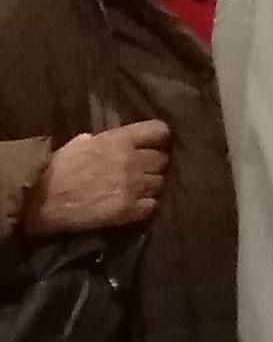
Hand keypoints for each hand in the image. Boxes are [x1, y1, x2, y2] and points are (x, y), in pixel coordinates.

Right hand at [27, 122, 168, 232]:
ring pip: (160, 182)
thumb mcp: (81, 143)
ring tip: (135, 188)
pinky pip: (153, 204)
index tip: (154, 143)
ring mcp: (134, 187)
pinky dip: (146, 204)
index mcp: (119, 140)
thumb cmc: (57, 168)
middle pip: (163, 159)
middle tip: (140, 169)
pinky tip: (133, 203)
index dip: (158, 138)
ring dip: (150, 185)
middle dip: (154, 163)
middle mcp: (132, 161)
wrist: (41, 199)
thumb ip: (107, 141)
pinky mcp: (131, 210)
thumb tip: (121, 141)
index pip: (159, 132)